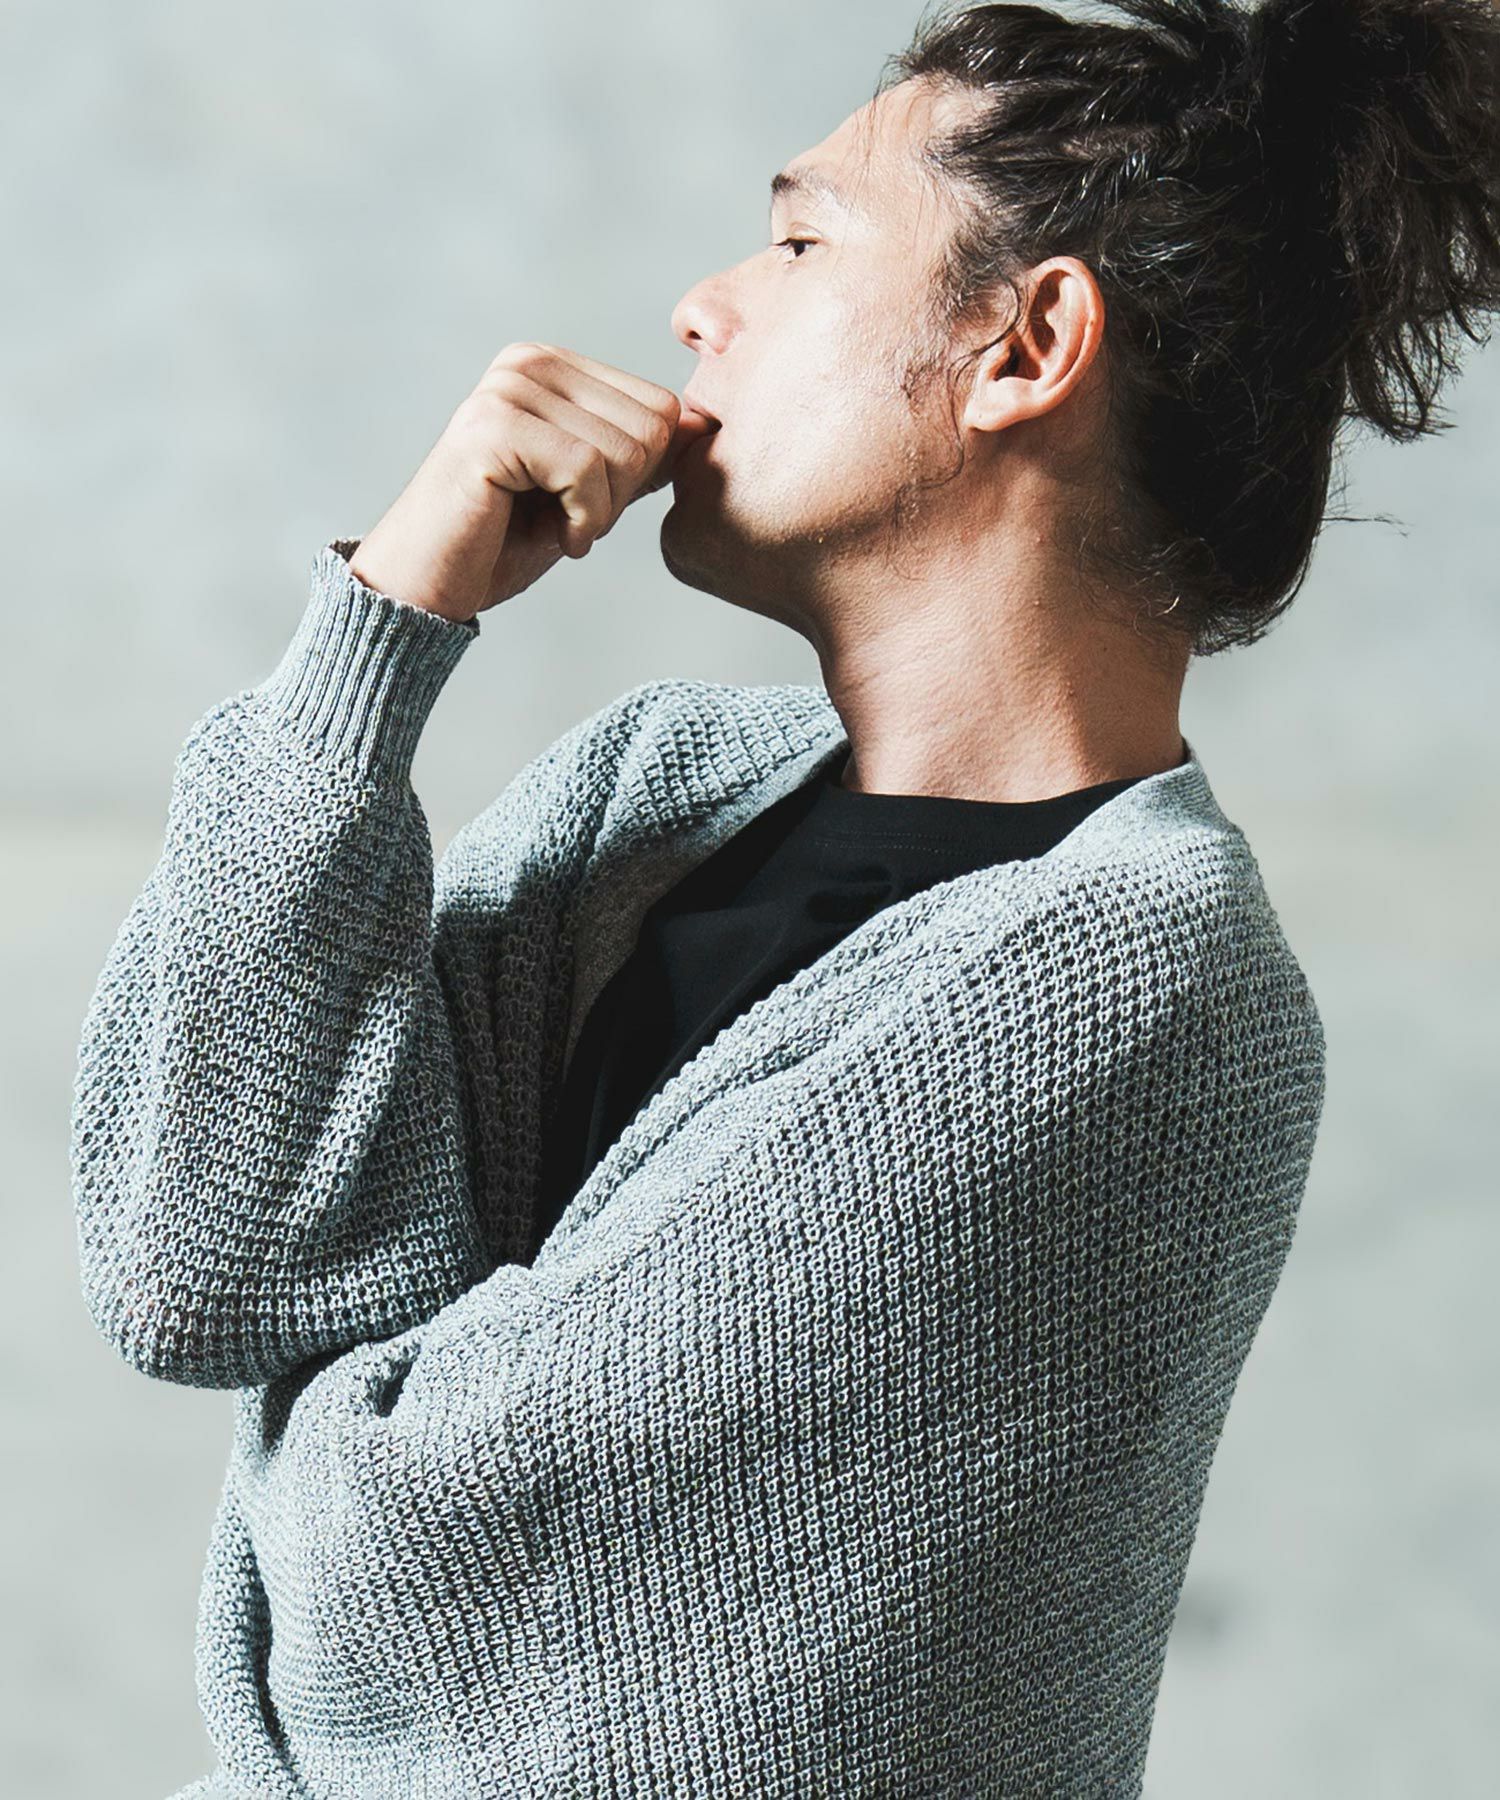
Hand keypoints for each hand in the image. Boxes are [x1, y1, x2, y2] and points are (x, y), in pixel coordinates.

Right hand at [347, 343, 717, 621]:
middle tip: (568, 519)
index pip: (660, 409)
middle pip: (651, 428)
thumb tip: (704, 425)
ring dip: (599, 513)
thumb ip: (639, 457)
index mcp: (553, 367)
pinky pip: (587, 471)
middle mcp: (529, 363)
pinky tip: (548, 535)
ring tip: (552, 525)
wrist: (428, 587)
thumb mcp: (590, 494)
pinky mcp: (493, 427)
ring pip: (624, 452)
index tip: (585, 505)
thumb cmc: (504, 543)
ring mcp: (507, 389)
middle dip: (623, 495)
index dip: (639, 477)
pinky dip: (581, 521)